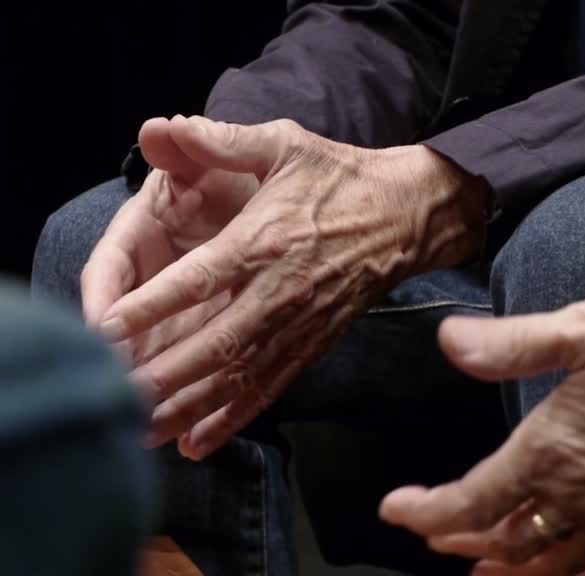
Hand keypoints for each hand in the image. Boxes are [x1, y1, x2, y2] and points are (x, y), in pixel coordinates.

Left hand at [99, 116, 488, 458]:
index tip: (105, 330)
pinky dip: (232, 418)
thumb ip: (223, 141)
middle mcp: (279, 292)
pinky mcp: (314, 344)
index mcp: (264, 241)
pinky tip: (196, 442)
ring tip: (139, 431)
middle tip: (111, 397)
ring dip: (187, 407)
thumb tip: (166, 128)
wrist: (406, 216)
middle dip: (160, 376)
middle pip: (214, 345)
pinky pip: (269, 388)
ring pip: (238, 377)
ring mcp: (298, 324)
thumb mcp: (283, 144)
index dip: (150, 307)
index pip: (197, 281)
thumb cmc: (339, 177)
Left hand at [380, 294, 584, 575]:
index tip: (395, 509)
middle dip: (460, 537)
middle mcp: (578, 496)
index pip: (470, 501)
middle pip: (502, 539)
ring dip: (507, 566)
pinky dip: (567, 574)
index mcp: (552, 450)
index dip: (424, 512)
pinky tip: (563, 571)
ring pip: (548, 563)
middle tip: (435, 531)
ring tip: (483, 566)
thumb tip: (449, 341)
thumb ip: (513, 344)